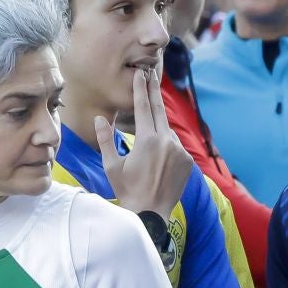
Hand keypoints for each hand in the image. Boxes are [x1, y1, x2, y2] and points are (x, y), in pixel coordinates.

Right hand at [97, 65, 191, 217]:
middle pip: (159, 110)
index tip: (141, 73)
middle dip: (154, 91)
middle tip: (152, 74)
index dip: (141, 89)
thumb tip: (100, 119)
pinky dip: (167, 146)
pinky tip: (158, 159)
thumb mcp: (111, 166)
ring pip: (167, 131)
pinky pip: (176, 146)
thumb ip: (106, 140)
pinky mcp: (188, 161)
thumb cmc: (127, 191)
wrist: (150, 214)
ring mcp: (179, 150)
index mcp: (146, 140)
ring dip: (158, 129)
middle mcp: (166, 141)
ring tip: (149, 142)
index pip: (142, 107)